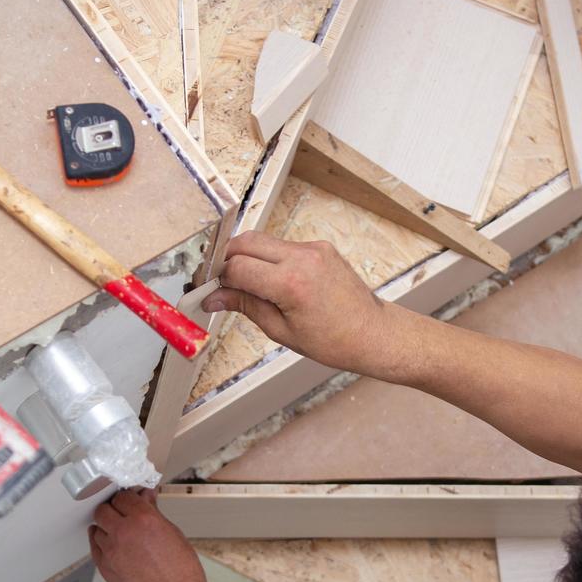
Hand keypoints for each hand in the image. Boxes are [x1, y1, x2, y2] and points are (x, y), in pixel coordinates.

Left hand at [89, 488, 208, 581]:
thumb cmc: (181, 573)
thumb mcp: (173, 534)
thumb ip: (155, 514)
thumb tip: (147, 500)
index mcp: (144, 519)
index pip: (123, 497)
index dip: (128, 498)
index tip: (131, 501)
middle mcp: (123, 532)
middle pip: (104, 509)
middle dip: (114, 510)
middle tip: (123, 514)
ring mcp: (111, 551)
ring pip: (97, 528)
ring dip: (107, 528)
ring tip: (120, 534)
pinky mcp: (105, 568)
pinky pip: (95, 548)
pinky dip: (102, 544)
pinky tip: (112, 546)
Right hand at [205, 233, 396, 375]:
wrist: (373, 333)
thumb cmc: (334, 341)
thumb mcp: (281, 331)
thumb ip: (246, 306)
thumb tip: (215, 297)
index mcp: (292, 284)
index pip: (237, 267)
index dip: (217, 278)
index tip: (208, 290)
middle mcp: (303, 258)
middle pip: (245, 242)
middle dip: (225, 259)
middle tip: (218, 282)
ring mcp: (313, 249)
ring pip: (263, 241)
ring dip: (247, 258)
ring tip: (244, 285)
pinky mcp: (320, 247)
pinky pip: (283, 246)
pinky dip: (269, 259)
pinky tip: (270, 282)